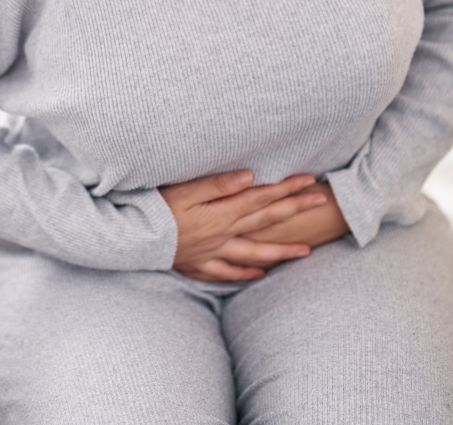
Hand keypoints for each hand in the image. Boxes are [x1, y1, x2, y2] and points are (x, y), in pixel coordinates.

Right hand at [160, 170, 329, 281]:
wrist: (131, 240)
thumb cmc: (155, 209)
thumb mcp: (185, 189)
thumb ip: (218, 184)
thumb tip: (250, 177)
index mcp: (221, 213)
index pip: (262, 198)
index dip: (287, 189)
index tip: (310, 181)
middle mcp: (223, 234)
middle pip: (265, 222)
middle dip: (295, 210)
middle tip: (321, 202)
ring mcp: (212, 252)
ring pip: (254, 254)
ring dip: (281, 251)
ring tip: (305, 251)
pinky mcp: (198, 263)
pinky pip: (228, 272)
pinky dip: (246, 273)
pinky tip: (259, 274)